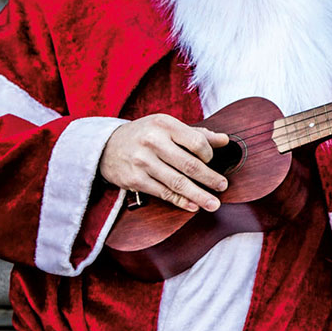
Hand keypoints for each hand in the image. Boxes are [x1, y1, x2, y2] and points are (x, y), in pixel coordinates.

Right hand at [98, 114, 231, 212]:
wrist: (106, 147)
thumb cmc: (143, 135)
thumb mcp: (166, 127)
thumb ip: (196, 133)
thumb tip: (225, 140)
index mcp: (164, 124)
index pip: (196, 142)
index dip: (209, 155)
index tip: (212, 161)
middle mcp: (152, 141)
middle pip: (189, 165)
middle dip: (210, 179)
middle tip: (223, 186)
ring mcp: (142, 162)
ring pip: (178, 183)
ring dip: (199, 195)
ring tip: (214, 204)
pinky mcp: (135, 179)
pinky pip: (163, 193)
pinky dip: (180, 201)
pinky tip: (193, 206)